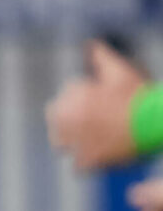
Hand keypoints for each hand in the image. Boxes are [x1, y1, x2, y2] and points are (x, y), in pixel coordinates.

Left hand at [45, 40, 150, 171]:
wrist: (158, 121)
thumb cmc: (140, 95)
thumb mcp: (120, 71)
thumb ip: (101, 57)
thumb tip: (90, 43)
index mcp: (70, 97)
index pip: (63, 101)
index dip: (80, 103)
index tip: (96, 107)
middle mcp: (66, 120)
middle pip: (57, 123)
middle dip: (70, 122)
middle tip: (95, 124)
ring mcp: (75, 142)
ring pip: (63, 145)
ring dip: (74, 143)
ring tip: (96, 140)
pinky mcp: (87, 162)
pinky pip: (79, 167)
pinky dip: (88, 164)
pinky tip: (103, 157)